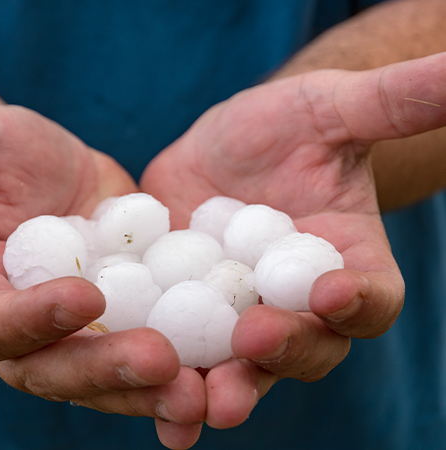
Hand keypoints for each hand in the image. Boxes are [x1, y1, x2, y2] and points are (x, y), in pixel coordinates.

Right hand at [0, 104, 204, 448]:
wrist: (41, 169)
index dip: (31, 317)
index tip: (83, 296)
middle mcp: (25, 328)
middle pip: (59, 366)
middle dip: (108, 370)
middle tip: (163, 365)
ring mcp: (78, 330)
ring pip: (111, 374)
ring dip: (154, 389)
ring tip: (203, 394)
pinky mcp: (126, 316)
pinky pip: (152, 346)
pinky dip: (186, 369)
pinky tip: (225, 377)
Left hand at [141, 52, 445, 428]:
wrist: (228, 148)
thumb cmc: (290, 126)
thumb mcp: (332, 108)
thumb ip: (391, 103)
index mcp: (345, 266)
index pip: (369, 298)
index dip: (359, 302)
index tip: (331, 290)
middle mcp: (298, 307)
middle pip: (304, 348)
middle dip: (282, 354)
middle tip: (252, 348)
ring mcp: (240, 317)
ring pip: (239, 366)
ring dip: (220, 387)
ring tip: (196, 402)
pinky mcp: (188, 314)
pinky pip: (181, 352)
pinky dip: (166, 378)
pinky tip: (144, 389)